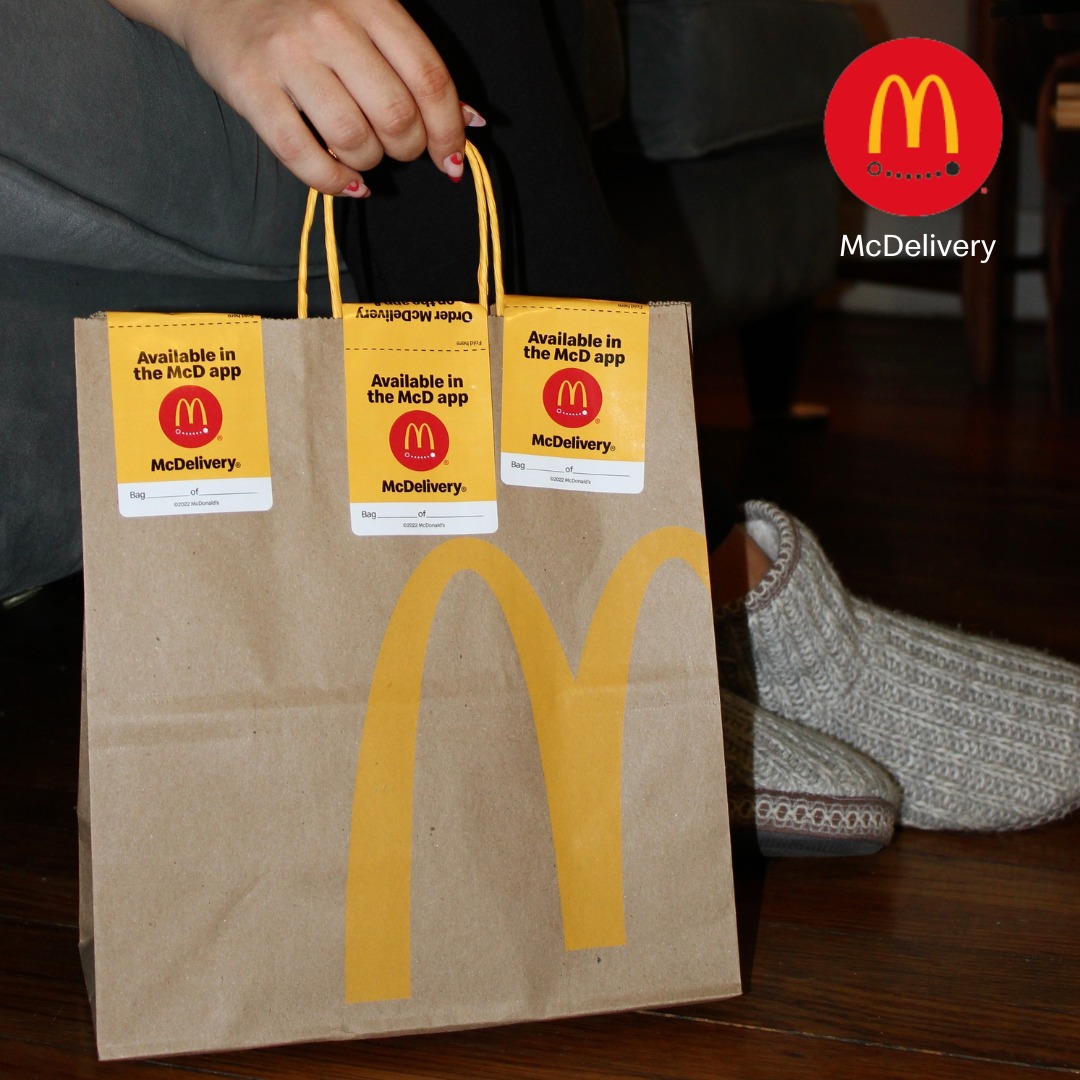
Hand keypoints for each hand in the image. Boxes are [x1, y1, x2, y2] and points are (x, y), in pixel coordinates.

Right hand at [109, 0, 478, 194]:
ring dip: (369, 163)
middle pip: (397, 115)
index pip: (429, 79)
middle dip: (408, 149)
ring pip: (354, 139)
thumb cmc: (300, 10)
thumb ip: (414, 64)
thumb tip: (471, 121)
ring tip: (362, 154)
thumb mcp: (364, 17)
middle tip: (397, 149)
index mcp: (369, 1)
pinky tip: (344, 182)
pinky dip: (333, 182)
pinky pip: (303, 157)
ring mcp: (288, 55)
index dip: (448, 130)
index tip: (450, 158)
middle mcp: (330, 23)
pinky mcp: (250, 86)